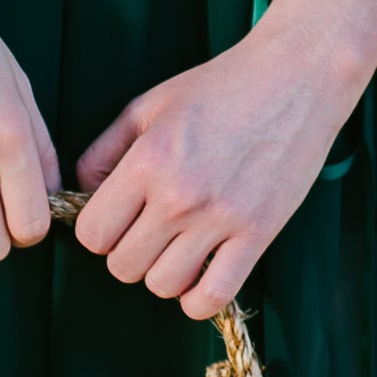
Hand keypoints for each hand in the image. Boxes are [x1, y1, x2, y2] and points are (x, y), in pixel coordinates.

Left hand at [72, 0, 376, 320]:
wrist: (294, 79)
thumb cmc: (219, 86)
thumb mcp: (149, 104)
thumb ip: (104, 149)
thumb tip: (83, 191)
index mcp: (148, 159)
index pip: (92, 233)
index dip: (97, 229)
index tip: (115, 217)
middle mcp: (179, 194)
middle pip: (122, 266)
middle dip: (127, 251)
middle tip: (147, 228)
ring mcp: (220, 219)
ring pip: (163, 286)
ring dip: (163, 272)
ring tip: (176, 245)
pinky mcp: (258, 234)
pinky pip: (213, 298)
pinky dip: (198, 298)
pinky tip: (200, 272)